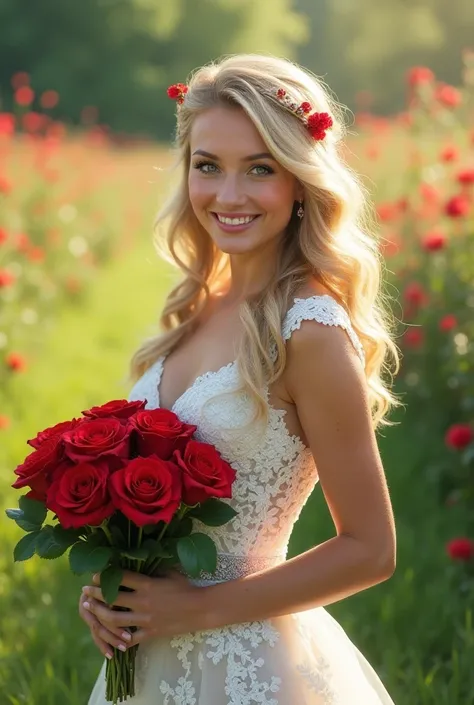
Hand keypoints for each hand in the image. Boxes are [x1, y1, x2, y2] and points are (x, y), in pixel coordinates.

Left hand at [81, 568, 204, 649]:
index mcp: (147, 584)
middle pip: (112, 598)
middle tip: (86, 592)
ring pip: (115, 619)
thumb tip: (139, 561)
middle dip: (96, 594)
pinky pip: (130, 638)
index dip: (105, 575)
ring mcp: (145, 618)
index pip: (121, 578)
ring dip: (100, 614)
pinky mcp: (150, 632)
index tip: (94, 574)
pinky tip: (110, 637)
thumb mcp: (169, 573)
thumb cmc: (186, 587)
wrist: (200, 609)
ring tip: (92, 610)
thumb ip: (153, 569)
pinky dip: (119, 639)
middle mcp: (143, 601)